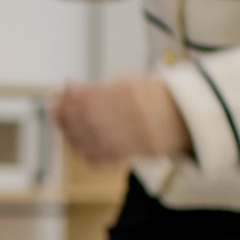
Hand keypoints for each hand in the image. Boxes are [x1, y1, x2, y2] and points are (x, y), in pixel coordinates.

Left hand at [52, 76, 192, 163]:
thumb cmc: (152, 97)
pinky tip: (80, 146)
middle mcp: (133, 113)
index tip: (55, 101)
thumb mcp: (127, 82)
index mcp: (129, 91)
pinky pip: (107, 157)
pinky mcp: (140, 151)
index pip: (88, 99)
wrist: (185, 114)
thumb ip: (96, 89)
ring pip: (94, 140)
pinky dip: (88, 153)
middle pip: (88, 120)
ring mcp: (138, 134)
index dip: (67, 102)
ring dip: (73, 136)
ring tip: (66, 130)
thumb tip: (68, 88)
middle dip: (66, 119)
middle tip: (55, 115)